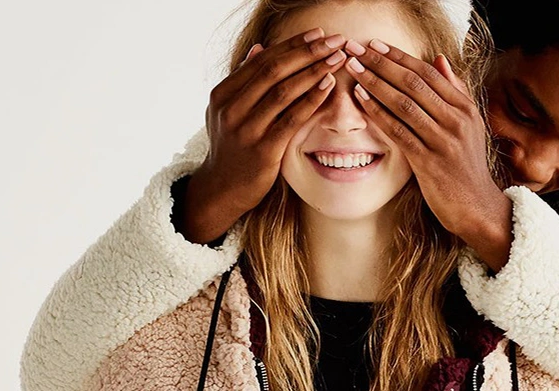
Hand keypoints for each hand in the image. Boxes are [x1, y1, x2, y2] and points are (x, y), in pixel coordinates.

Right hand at [178, 28, 352, 242]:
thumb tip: (259, 47)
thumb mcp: (227, 111)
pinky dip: (311, 99)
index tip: (317, 33)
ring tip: (337, 58)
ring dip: (315, 71)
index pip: (261, 61)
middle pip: (274, 71)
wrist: (221, 189)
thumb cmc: (230, 147)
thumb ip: (243, 80)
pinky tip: (328, 86)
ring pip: (284, 92)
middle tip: (334, 40)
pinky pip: (291, 119)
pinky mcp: (263, 151)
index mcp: (222, 95)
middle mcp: (231, 110)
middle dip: (308, 52)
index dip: (292, 44)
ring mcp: (246, 130)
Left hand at [343, 40, 514, 267]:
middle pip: (414, 83)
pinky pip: (399, 131)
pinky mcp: (429, 162)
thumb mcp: (468, 124)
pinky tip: (361, 100)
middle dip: (382, 63)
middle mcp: (457, 120)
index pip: (428, 72)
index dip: (400, 56)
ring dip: (376, 83)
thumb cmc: (465, 165)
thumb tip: (439, 59)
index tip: (375, 44)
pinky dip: (378, 113)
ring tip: (354, 68)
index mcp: (465, 108)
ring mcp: (443, 140)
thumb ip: (454, 91)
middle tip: (357, 49)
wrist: (477, 207)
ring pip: (404, 103)